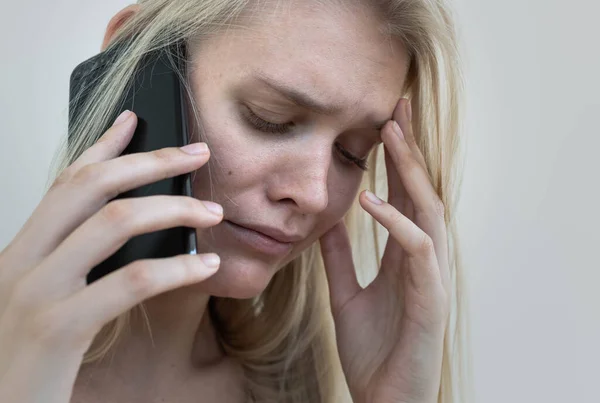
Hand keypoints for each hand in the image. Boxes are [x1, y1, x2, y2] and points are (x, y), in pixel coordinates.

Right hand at [0, 111, 222, 402]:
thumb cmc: (27, 359)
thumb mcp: (45, 299)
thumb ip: (77, 262)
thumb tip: (136, 227)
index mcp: (22, 250)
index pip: (65, 181)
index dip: (103, 144)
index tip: (136, 119)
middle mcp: (22, 261)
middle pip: (91, 186)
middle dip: (151, 162)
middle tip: (197, 154)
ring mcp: (36, 292)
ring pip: (115, 222)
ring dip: (174, 210)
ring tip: (213, 213)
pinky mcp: (58, 328)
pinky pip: (131, 281)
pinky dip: (176, 269)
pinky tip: (204, 265)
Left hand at [319, 98, 449, 402]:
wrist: (384, 397)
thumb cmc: (373, 349)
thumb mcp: (345, 294)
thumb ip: (339, 258)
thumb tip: (328, 221)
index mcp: (404, 255)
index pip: (403, 195)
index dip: (396, 157)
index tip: (384, 120)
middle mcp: (423, 257)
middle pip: (420, 190)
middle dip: (409, 148)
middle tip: (396, 105)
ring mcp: (431, 275)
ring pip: (427, 209)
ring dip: (409, 171)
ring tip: (389, 134)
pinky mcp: (431, 296)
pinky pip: (417, 248)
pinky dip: (395, 222)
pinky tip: (370, 200)